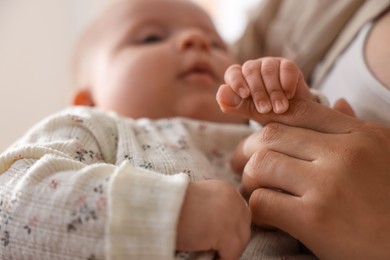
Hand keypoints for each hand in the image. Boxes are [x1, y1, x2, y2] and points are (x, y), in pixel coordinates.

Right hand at [176, 180, 250, 259]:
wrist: (157, 206)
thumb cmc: (169, 204)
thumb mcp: (199, 200)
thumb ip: (214, 209)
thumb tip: (222, 230)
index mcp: (226, 189)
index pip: (240, 214)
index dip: (230, 229)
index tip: (217, 239)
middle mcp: (234, 199)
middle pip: (244, 227)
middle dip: (233, 240)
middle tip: (216, 249)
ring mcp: (232, 216)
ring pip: (241, 242)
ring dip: (227, 250)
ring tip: (209, 253)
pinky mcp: (226, 233)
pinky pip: (232, 255)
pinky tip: (205, 257)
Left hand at [222, 57, 313, 114]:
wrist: (299, 121)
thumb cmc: (273, 118)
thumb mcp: (253, 115)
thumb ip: (236, 105)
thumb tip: (221, 91)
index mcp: (240, 80)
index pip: (232, 73)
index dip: (237, 81)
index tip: (245, 95)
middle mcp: (254, 70)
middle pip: (250, 70)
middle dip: (258, 92)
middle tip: (265, 110)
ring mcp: (271, 65)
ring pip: (268, 69)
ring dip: (274, 91)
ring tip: (279, 108)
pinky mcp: (288, 66)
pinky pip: (286, 68)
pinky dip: (287, 83)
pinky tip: (289, 95)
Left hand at [232, 99, 389, 258]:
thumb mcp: (384, 153)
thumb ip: (354, 129)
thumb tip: (337, 102)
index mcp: (359, 136)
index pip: (298, 110)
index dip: (265, 114)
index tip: (253, 132)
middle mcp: (342, 154)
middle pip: (271, 135)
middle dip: (248, 150)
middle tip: (243, 165)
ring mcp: (327, 185)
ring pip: (261, 164)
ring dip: (249, 180)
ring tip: (255, 191)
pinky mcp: (315, 220)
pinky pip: (262, 202)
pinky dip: (255, 209)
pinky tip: (265, 216)